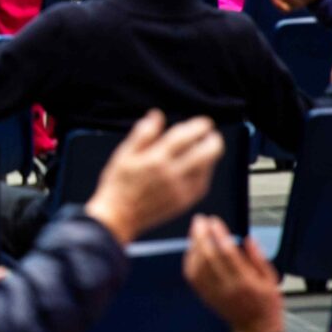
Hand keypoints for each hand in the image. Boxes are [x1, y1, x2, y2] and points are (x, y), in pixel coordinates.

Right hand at [84, 110, 223, 243]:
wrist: (119, 215)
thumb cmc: (118, 184)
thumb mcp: (124, 154)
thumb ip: (143, 134)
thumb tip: (157, 116)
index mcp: (155, 159)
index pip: (185, 137)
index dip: (198, 126)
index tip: (205, 122)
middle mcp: (172, 174)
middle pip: (206, 153)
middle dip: (214, 141)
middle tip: (212, 134)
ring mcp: (181, 190)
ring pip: (207, 168)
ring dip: (210, 156)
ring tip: (205, 148)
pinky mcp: (184, 202)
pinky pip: (202, 183)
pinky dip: (204, 172)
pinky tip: (198, 167)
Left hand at [184, 215, 285, 331]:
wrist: (256, 330)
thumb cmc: (267, 304)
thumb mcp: (272, 280)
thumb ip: (259, 259)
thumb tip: (248, 240)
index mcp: (246, 281)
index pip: (228, 253)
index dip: (219, 234)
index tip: (214, 221)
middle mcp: (228, 287)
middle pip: (209, 256)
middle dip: (202, 235)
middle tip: (200, 220)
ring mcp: (215, 292)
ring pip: (197, 266)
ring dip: (194, 245)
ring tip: (196, 231)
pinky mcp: (206, 296)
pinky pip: (192, 276)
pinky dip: (189, 260)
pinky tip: (192, 249)